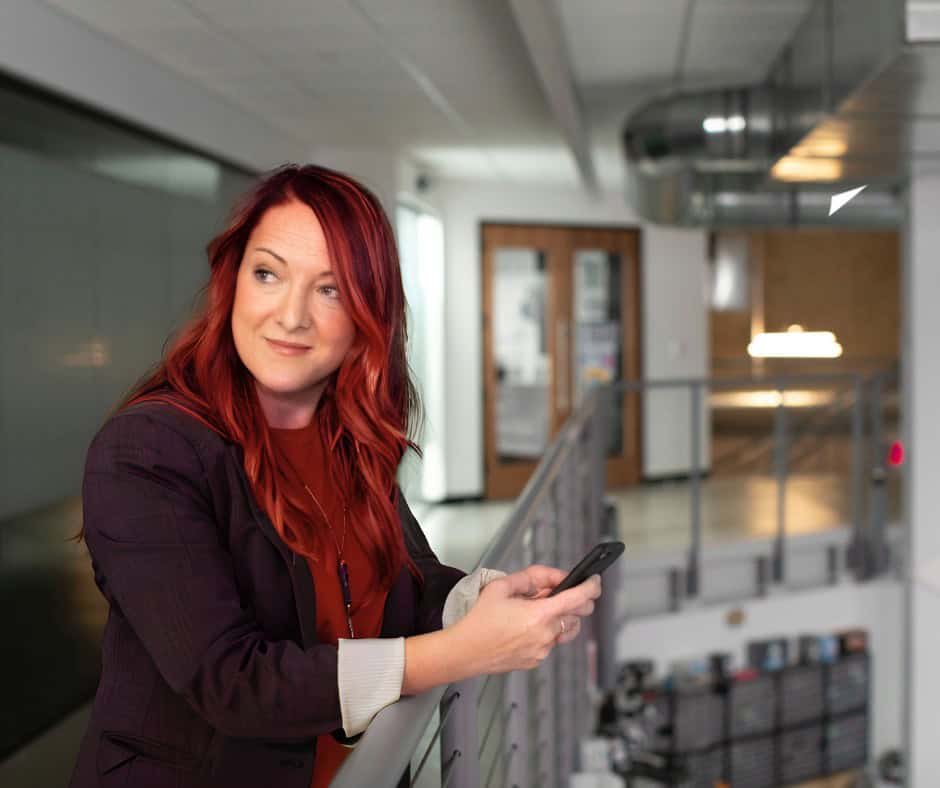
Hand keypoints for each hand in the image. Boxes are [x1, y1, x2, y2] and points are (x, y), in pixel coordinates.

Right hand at [451, 564, 601, 674]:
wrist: (464, 651)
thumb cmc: (478, 621)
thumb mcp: (500, 587)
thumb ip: (528, 578)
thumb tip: (548, 579)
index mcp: (539, 614)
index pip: (579, 598)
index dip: (592, 586)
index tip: (595, 580)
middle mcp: (546, 634)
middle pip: (578, 615)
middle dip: (577, 601)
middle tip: (559, 593)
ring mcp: (542, 650)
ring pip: (566, 630)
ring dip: (562, 618)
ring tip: (538, 611)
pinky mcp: (536, 660)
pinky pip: (551, 642)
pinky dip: (546, 632)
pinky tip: (526, 627)